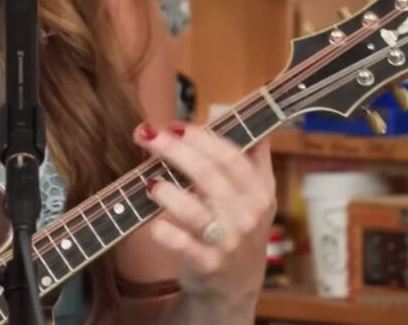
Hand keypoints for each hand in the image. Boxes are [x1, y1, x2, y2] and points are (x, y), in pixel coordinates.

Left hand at [133, 122, 274, 308]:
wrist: (237, 285)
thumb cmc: (241, 229)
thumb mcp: (259, 195)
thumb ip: (256, 158)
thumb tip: (258, 122)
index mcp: (258, 192)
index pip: (231, 157)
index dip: (202, 138)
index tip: (175, 125)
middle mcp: (246, 216)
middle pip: (209, 177)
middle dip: (175, 151)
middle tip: (147, 136)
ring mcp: (227, 242)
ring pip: (195, 212)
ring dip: (169, 193)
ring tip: (150, 182)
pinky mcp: (207, 264)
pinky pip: (183, 245)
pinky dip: (166, 233)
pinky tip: (154, 224)